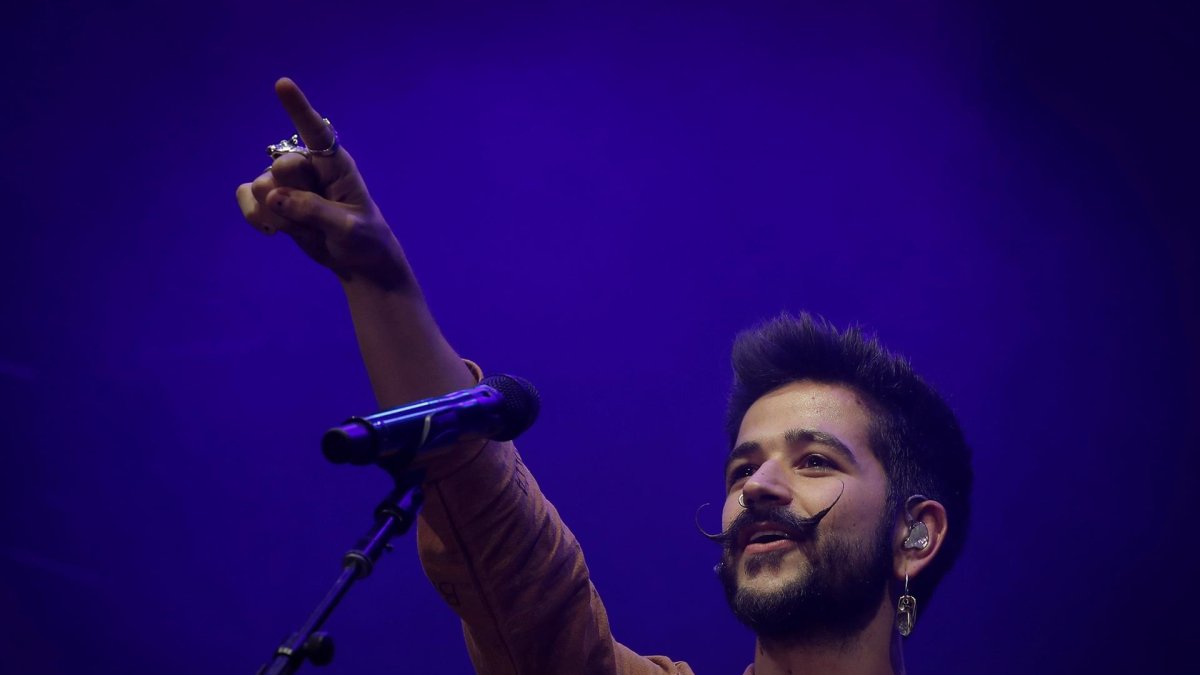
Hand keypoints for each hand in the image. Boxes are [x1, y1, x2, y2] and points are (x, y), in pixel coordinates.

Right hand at [236, 78, 410, 288]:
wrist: (357, 262)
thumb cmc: (364, 238)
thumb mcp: (348, 228)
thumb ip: (314, 210)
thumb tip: (275, 196)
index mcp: (336, 164)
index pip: (316, 131)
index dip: (298, 108)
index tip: (282, 84)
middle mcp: (309, 167)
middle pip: (282, 167)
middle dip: (292, 194)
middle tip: (317, 217)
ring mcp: (287, 183)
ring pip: (261, 187)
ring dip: (280, 216)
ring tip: (306, 229)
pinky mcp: (272, 200)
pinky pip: (247, 198)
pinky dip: (256, 216)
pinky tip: (274, 231)